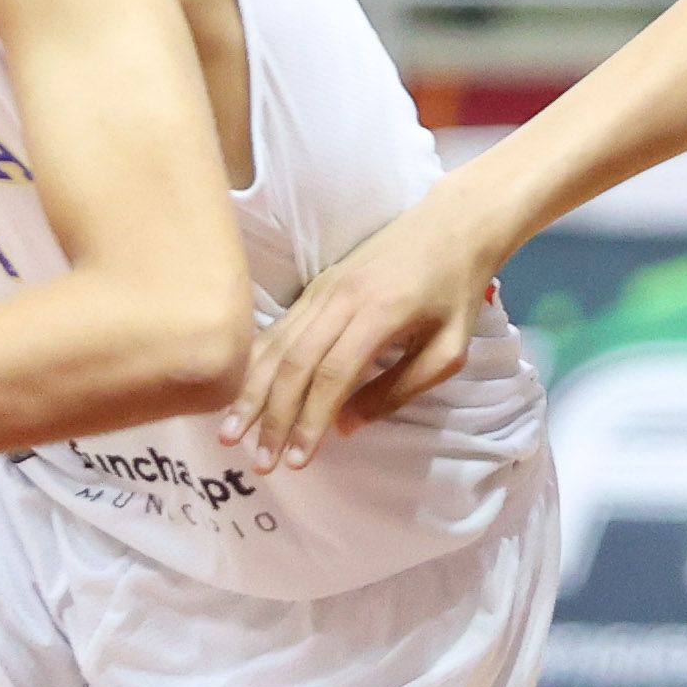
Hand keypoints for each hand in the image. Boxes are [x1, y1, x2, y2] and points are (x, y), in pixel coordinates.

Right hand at [221, 201, 496, 470]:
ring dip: (253, 393)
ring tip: (230, 434)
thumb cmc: (455, 291)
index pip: (332, 374)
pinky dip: (256, 363)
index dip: (311, 420)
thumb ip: (399, 389)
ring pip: (277, 345)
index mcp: (378, 314)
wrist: (451, 225)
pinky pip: (278, 329)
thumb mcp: (449, 350)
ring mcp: (321, 290)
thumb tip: (346, 427)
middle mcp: (339, 299)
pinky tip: (238, 390)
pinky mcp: (314, 288)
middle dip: (274, 417)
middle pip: (295, 363)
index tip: (297, 461)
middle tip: (261, 462)